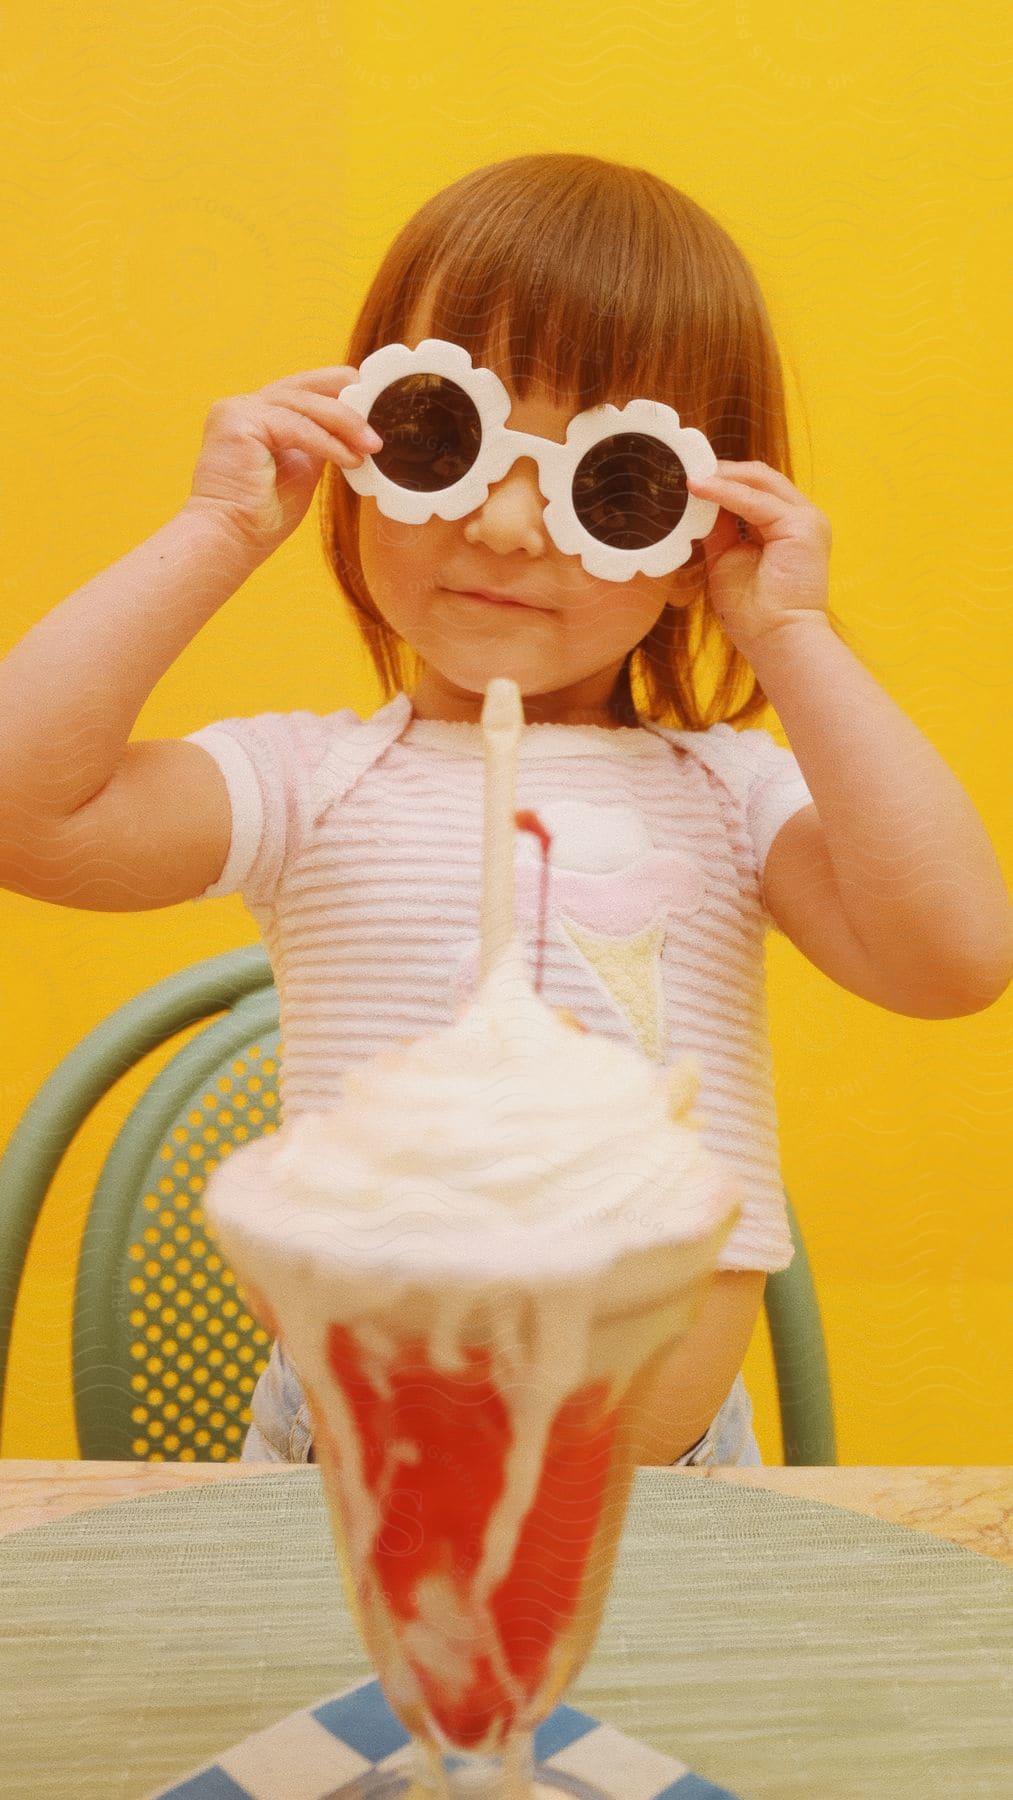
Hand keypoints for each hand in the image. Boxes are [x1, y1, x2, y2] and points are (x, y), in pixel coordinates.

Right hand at [183, 365, 382, 556]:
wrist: (229, 541)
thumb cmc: (260, 518)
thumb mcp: (301, 471)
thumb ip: (318, 445)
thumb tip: (351, 432)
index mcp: (255, 416)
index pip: (303, 392)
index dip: (339, 394)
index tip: (374, 411)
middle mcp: (243, 407)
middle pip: (305, 388)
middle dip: (348, 400)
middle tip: (381, 418)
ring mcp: (238, 410)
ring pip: (304, 404)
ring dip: (345, 424)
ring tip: (373, 445)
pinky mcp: (239, 422)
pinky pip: (296, 426)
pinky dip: (328, 443)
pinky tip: (351, 459)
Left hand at [687, 461, 831, 656]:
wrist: (776, 640)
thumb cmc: (753, 613)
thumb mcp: (727, 559)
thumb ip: (718, 529)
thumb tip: (698, 503)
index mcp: (787, 527)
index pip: (754, 489)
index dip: (722, 479)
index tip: (686, 476)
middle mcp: (801, 518)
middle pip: (759, 477)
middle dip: (720, 470)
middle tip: (683, 466)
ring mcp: (805, 519)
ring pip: (759, 480)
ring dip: (720, 475)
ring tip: (686, 474)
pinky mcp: (801, 526)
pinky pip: (755, 500)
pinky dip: (724, 492)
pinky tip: (698, 488)